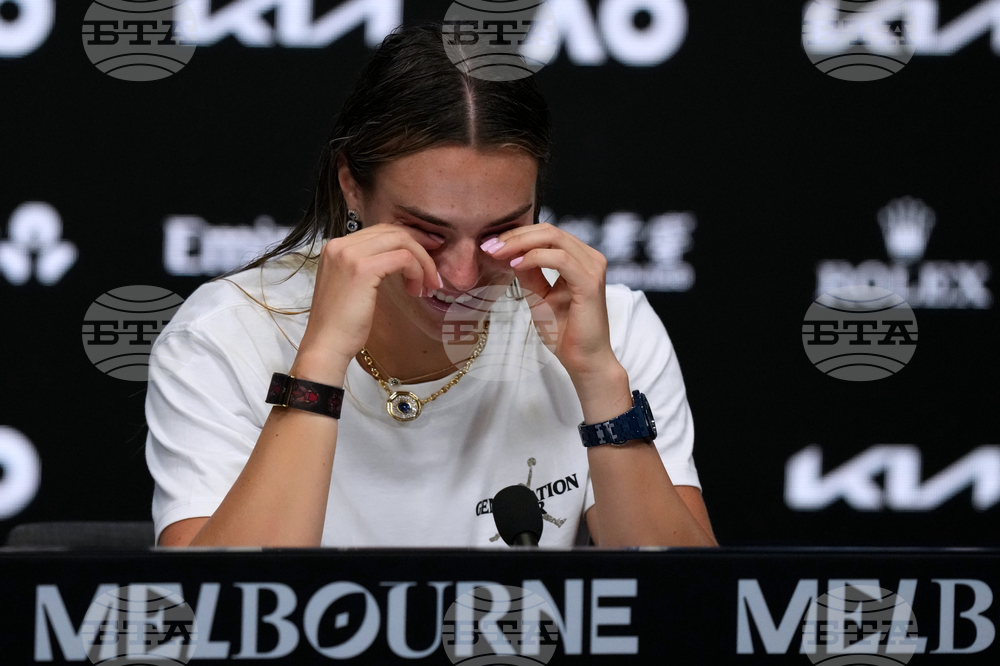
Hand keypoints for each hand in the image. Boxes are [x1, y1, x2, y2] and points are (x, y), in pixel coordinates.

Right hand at [293, 225, 443, 381]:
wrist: (326, 345)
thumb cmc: (341, 324)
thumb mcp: (353, 285)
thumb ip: (368, 265)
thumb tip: (400, 258)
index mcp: (336, 246)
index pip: (380, 230)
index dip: (409, 239)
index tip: (427, 253)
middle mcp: (341, 245)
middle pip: (393, 231)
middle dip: (420, 246)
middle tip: (434, 268)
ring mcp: (350, 255)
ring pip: (401, 241)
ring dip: (422, 261)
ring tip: (428, 285)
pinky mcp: (363, 269)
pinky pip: (403, 258)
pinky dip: (417, 271)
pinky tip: (416, 290)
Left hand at [484, 223, 618, 379]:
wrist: (583, 360)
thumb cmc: (564, 331)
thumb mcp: (538, 296)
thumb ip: (528, 273)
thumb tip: (508, 253)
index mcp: (580, 258)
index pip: (546, 234)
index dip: (516, 235)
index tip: (488, 245)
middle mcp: (590, 258)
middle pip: (549, 231)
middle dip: (515, 235)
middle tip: (488, 246)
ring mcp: (593, 268)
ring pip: (554, 238)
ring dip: (520, 243)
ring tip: (496, 253)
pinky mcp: (590, 282)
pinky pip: (560, 259)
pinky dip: (534, 258)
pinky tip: (514, 265)